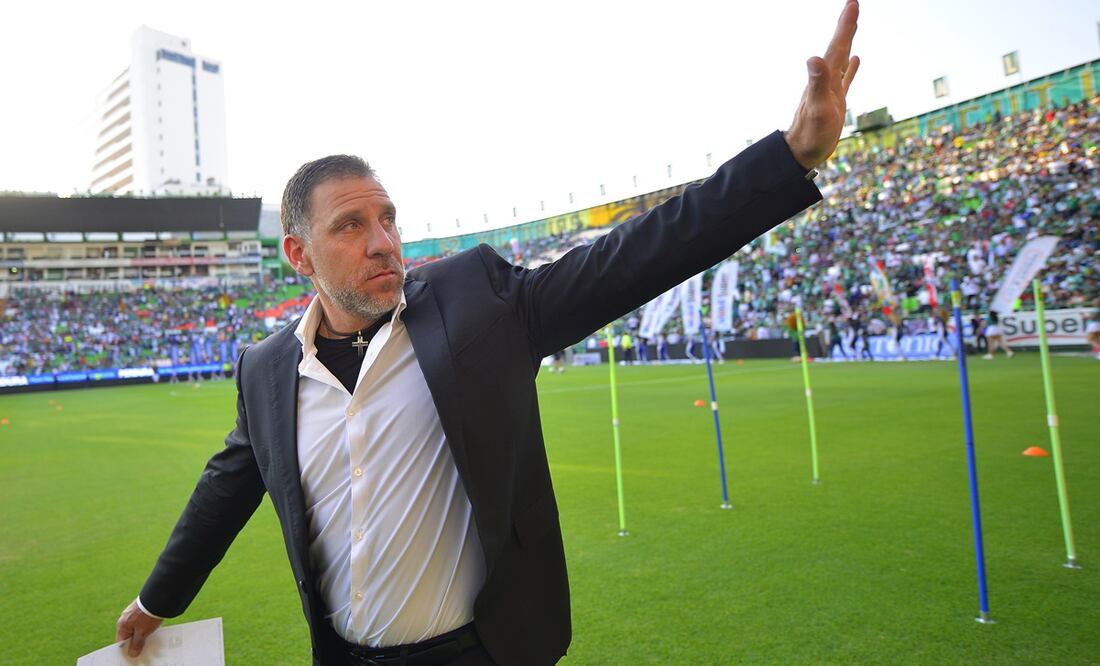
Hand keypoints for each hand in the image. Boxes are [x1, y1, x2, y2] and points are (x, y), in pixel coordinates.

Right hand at [116, 599, 162, 657]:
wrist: (158, 597)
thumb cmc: (147, 615)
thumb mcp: (142, 633)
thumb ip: (136, 644)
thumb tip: (132, 653)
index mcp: (122, 625)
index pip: (122, 642)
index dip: (128, 648)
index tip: (135, 653)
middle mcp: (125, 618)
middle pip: (129, 634)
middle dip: (137, 641)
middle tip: (145, 646)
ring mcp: (132, 613)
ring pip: (136, 627)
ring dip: (143, 632)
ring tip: (151, 636)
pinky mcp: (140, 609)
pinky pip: (142, 620)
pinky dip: (147, 625)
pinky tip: (154, 626)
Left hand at [785, 0, 860, 169]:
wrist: (801, 153)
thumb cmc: (811, 135)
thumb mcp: (818, 110)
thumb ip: (818, 84)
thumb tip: (814, 58)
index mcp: (825, 79)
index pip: (837, 46)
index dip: (845, 24)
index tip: (853, 2)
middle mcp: (826, 80)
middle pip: (839, 47)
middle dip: (846, 25)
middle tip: (853, 4)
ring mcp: (830, 90)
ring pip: (842, 59)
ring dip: (848, 41)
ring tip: (853, 25)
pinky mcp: (835, 101)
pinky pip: (846, 78)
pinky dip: (852, 67)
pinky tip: (856, 59)